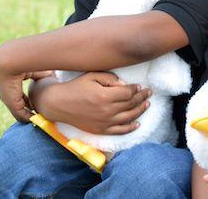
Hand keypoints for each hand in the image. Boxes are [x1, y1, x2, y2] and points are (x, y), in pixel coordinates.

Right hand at [34, 71, 150, 134]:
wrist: (58, 104)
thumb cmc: (76, 87)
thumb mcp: (92, 76)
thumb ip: (110, 78)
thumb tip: (125, 85)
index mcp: (104, 96)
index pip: (128, 93)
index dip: (136, 89)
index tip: (140, 86)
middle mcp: (106, 111)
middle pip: (130, 104)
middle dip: (141, 97)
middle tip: (148, 93)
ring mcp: (104, 122)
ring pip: (129, 117)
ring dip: (140, 110)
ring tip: (146, 104)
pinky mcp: (100, 130)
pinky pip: (120, 131)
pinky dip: (131, 127)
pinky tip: (137, 122)